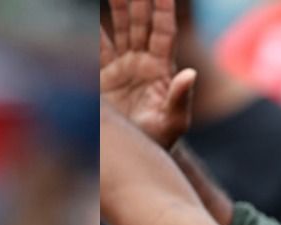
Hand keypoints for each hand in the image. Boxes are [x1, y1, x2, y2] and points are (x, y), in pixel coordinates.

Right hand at [100, 0, 195, 148]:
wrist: (138, 153)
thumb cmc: (161, 139)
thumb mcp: (174, 122)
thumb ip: (181, 98)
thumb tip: (191, 73)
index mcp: (162, 67)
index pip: (164, 30)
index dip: (162, 8)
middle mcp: (142, 62)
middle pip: (140, 23)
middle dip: (138, 1)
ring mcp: (123, 67)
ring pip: (119, 30)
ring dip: (117, 8)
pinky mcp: (104, 78)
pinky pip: (98, 49)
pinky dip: (94, 32)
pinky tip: (88, 16)